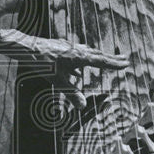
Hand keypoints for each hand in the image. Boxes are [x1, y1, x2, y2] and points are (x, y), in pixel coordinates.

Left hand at [0, 29, 127, 109]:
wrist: (27, 47)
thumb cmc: (42, 63)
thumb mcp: (57, 81)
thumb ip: (71, 93)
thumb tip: (82, 106)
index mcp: (79, 57)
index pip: (101, 61)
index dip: (113, 64)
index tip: (126, 64)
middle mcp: (76, 50)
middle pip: (97, 54)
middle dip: (111, 58)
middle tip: (124, 59)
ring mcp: (69, 47)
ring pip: (88, 52)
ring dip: (98, 56)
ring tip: (106, 60)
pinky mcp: (62, 47)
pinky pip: (78, 52)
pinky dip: (85, 57)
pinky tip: (79, 66)